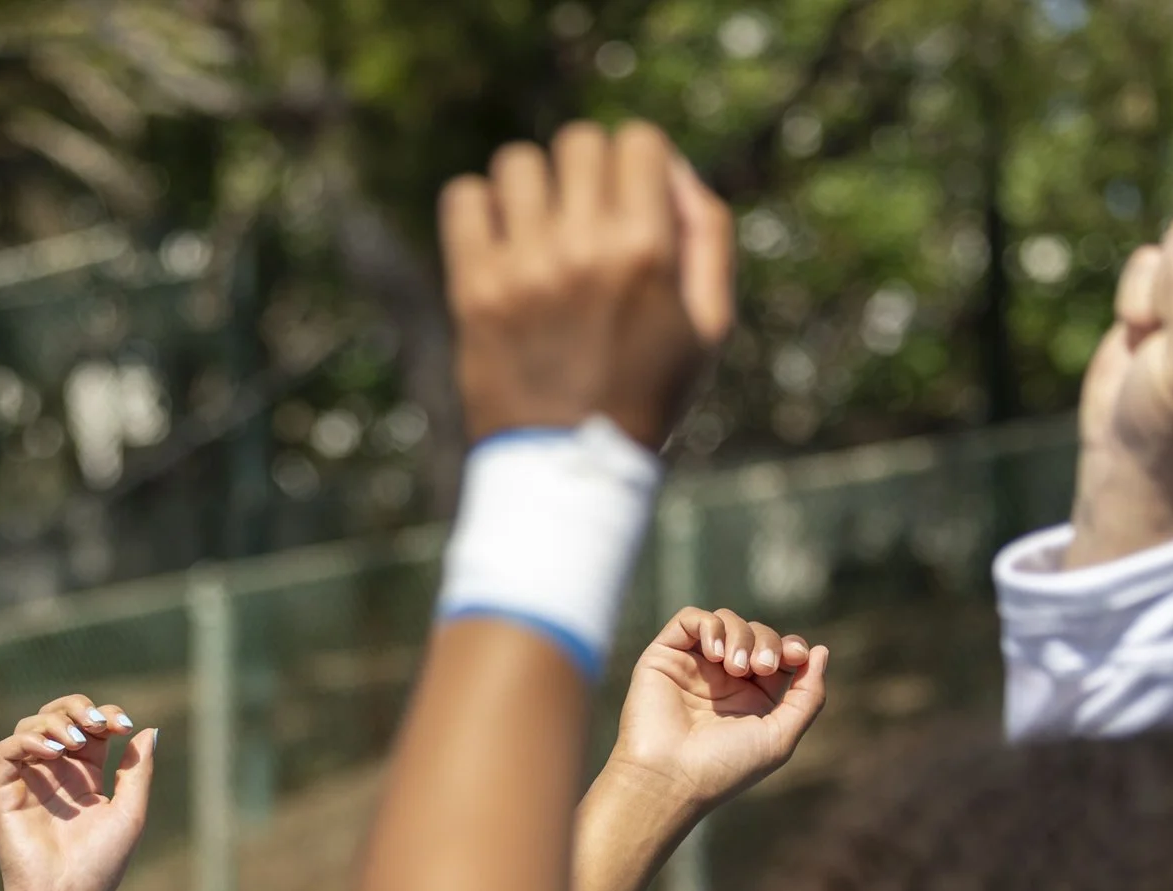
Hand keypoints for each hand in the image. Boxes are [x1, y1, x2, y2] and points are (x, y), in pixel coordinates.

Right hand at [0, 695, 155, 890]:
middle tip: (96, 722)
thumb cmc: (100, 863)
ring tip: (75, 742)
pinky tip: (52, 752)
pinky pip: (6, 751)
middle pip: (57, 717)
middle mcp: (54, 772)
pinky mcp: (4, 791)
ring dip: (54, 723)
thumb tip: (149, 730)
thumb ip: (138, 771)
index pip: (89, 727)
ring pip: (30, 727)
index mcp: (84, 775)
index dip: (104, 715)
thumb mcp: (130, 812)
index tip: (123, 725)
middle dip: (77, 708)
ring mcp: (28, 780)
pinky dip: (27, 740)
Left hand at [440, 122, 733, 449]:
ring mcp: (524, 266)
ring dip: (531, 191)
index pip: (637, 140)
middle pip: (578, 142)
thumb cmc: (646, 394)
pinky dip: (479, 211)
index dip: (636, 165)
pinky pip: (464, 198)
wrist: (570, 468)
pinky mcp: (474, 288)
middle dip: (586, 175)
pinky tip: (499, 247)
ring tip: (538, 237)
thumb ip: (707, 235)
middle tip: (584, 225)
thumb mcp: (708, 326)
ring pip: (519, 163)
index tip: (629, 202)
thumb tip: (673, 167)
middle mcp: (583, 247)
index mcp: (646, 250)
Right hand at [569, 606, 826, 890]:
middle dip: (767, 642)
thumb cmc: (724, 767)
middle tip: (760, 667)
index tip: (796, 655)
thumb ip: (808, 696)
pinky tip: (714, 654)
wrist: (669, 778)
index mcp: (751, 698)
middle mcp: (721, 680)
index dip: (792, 647)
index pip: (779, 654)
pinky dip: (710, 626)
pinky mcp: (664, 656)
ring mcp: (693, 666)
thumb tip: (821, 651)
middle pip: (757, 632)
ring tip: (735, 665)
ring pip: (726, 621)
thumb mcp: (780, 736)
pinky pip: (691, 618)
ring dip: (741, 635)